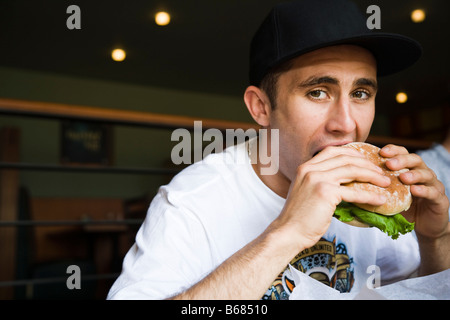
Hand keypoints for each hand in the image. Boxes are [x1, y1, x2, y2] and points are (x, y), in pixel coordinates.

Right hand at [275, 146, 389, 249]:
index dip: (352, 153)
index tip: (364, 160)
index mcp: (305, 167)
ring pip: (352, 171)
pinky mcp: (325, 193)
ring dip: (372, 176)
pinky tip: (380, 199)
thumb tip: (342, 184)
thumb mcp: (306, 192)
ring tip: (385, 182)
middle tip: (380, 172)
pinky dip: (370, 196)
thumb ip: (318, 182)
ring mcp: (317, 179)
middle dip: (366, 164)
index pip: (332, 151)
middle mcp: (310, 169)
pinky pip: (354, 192)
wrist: (288, 232)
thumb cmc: (298, 217)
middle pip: (345, 159)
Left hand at [380, 144, 449, 239]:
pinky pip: (433, 192)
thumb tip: (351, 184)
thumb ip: (376, 188)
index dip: (393, 150)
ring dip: (414, 174)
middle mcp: (423, 174)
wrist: (425, 227)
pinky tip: (415, 190)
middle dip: (402, 160)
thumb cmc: (404, 209)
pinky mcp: (441, 200)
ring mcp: (434, 186)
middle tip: (390, 164)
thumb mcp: (388, 196)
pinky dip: (424, 190)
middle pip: (415, 160)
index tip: (381, 152)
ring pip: (426, 174)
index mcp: (410, 169)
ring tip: (403, 177)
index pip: (403, 154)